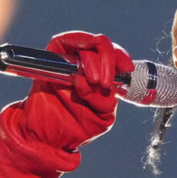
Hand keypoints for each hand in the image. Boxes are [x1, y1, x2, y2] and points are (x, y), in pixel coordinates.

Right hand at [11, 31, 133, 150]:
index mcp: (103, 75)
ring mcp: (69, 59)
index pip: (117, 57)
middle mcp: (87, 64)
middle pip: (104, 47)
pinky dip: (75, 46)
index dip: (123, 58)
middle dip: (108, 61)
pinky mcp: (52, 56)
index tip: (127, 69)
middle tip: (103, 83)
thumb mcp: (102, 117)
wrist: (49, 137)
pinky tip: (79, 68)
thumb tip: (90, 81)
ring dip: (94, 60)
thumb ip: (106, 99)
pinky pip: (64, 40)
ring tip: (94, 81)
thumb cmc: (77, 127)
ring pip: (88, 43)